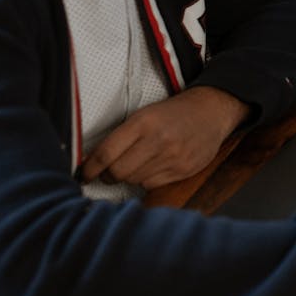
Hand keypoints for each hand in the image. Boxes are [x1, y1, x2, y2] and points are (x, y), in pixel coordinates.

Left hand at [80, 85, 248, 189]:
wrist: (211, 111)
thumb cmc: (174, 112)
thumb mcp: (145, 115)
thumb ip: (121, 137)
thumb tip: (94, 160)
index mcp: (144, 122)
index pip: (106, 154)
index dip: (90, 168)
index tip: (83, 174)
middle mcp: (158, 140)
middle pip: (118, 172)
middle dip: (108, 176)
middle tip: (107, 173)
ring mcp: (173, 157)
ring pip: (134, 180)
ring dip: (129, 177)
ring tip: (135, 165)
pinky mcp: (184, 170)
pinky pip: (152, 185)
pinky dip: (146, 180)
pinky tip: (153, 167)